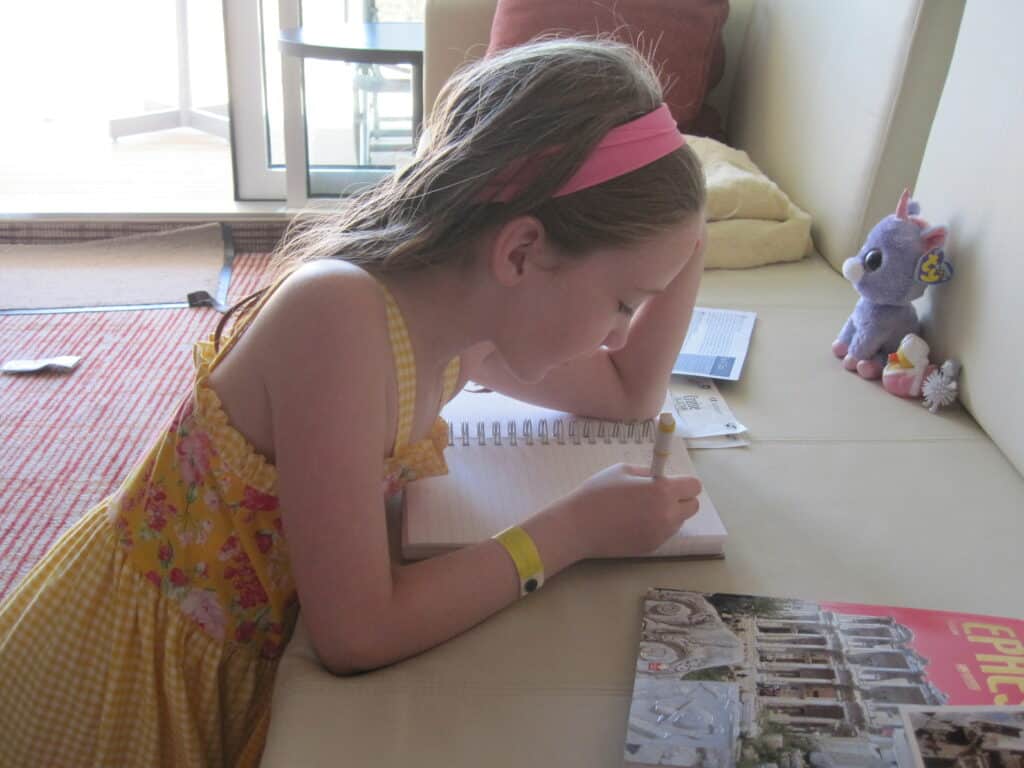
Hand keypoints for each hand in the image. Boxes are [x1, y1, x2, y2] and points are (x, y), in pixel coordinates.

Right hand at [559, 463, 701, 558]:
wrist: (578, 527)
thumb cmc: (597, 493)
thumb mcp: (623, 471)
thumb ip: (648, 473)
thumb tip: (661, 477)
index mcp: (662, 491)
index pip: (694, 486)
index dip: (684, 482)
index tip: (670, 482)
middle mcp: (667, 514)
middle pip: (692, 506)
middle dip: (680, 499)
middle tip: (658, 495)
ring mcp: (661, 534)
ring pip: (679, 521)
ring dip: (669, 513)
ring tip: (641, 510)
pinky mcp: (652, 548)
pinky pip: (664, 533)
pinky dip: (656, 526)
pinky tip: (633, 523)